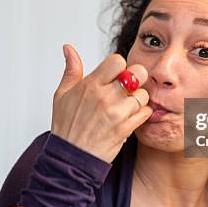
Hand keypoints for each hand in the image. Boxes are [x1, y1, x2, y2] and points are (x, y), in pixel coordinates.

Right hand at [51, 44, 152, 162]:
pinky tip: (130, 117)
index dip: (119, 66)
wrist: (69, 157)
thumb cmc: (66, 126)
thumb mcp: (62, 94)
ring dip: (138, 99)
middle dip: (136, 78)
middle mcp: (105, 97)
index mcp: (90, 85)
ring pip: (143, 95)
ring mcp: (116, 113)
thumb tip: (68, 49)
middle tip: (129, 86)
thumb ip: (71, 69)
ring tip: (126, 106)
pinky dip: (141, 114)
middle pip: (137, 73)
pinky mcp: (125, 128)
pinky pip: (145, 113)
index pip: (117, 61)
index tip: (115, 75)